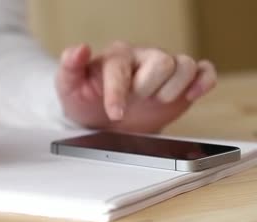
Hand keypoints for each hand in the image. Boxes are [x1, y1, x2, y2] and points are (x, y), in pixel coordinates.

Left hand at [56, 41, 216, 132]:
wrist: (101, 121)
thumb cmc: (86, 99)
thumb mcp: (68, 87)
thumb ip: (69, 67)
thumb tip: (80, 48)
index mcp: (116, 56)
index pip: (122, 67)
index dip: (118, 92)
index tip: (115, 114)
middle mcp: (143, 58)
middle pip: (161, 61)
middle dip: (148, 88)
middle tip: (136, 101)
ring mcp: (164, 69)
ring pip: (185, 65)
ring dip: (173, 88)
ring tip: (156, 101)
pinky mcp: (181, 83)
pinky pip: (203, 72)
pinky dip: (203, 82)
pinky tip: (191, 95)